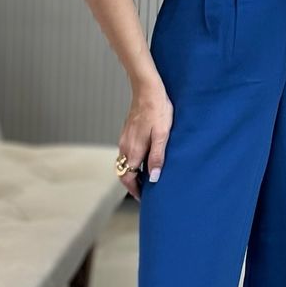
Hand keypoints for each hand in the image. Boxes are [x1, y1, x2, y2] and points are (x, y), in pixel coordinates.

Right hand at [117, 83, 173, 201]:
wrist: (147, 89)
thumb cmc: (157, 110)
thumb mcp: (162, 135)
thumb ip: (157, 157)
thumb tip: (154, 178)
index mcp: (134, 150)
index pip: (127, 177)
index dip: (134, 190)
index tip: (143, 197)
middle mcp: (125, 146)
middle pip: (123, 171)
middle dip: (131, 183)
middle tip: (144, 190)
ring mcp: (124, 138)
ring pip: (123, 162)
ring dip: (131, 171)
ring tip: (145, 177)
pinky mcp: (127, 131)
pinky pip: (125, 152)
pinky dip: (132, 161)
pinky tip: (143, 158)